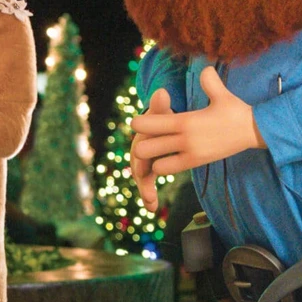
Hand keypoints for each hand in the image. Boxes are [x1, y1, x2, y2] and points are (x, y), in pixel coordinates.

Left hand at [129, 68, 264, 190]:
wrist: (255, 131)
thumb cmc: (236, 111)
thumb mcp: (222, 94)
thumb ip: (209, 81)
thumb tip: (206, 67)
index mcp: (185, 121)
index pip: (147, 124)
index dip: (139, 123)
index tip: (142, 120)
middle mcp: (184, 139)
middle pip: (144, 148)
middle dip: (141, 144)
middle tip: (146, 138)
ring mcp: (190, 154)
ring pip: (155, 164)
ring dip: (152, 158)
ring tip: (155, 150)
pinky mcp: (197, 163)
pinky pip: (169, 170)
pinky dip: (164, 166)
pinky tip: (167, 157)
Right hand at [130, 88, 172, 212]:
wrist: (162, 121)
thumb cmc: (163, 115)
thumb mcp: (162, 110)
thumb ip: (161, 105)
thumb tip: (161, 92)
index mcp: (142, 136)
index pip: (139, 149)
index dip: (141, 160)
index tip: (143, 172)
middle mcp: (139, 150)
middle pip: (138, 167)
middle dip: (143, 183)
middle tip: (149, 196)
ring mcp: (144, 161)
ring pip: (142, 177)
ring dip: (145, 192)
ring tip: (151, 206)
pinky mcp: (149, 169)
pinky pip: (147, 182)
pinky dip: (148, 195)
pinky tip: (152, 209)